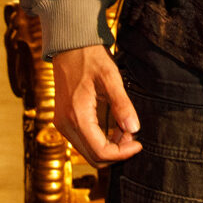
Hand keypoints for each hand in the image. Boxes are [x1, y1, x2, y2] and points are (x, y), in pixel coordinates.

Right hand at [53, 44, 142, 167]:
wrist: (69, 46)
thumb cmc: (90, 58)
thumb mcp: (110, 78)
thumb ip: (122, 104)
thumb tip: (134, 129)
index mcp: (77, 116)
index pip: (100, 151)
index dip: (122, 153)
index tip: (139, 143)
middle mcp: (65, 125)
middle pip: (93, 157)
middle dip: (117, 152)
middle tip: (133, 135)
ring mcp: (62, 124)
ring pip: (88, 151)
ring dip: (109, 147)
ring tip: (126, 130)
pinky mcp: (64, 120)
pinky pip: (83, 141)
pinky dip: (100, 141)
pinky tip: (115, 127)